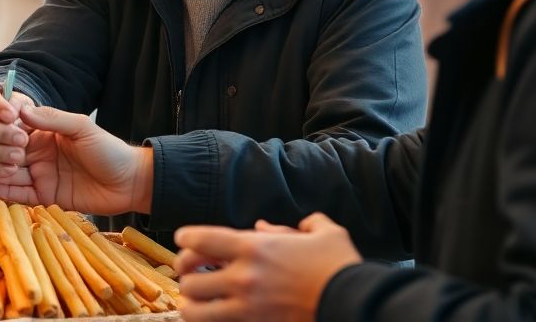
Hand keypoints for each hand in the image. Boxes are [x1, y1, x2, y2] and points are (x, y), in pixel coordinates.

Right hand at [0, 104, 152, 216]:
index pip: (14, 131)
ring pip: (8, 174)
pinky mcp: (44, 197)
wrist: (129, 182)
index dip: (1, 131)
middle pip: (6, 154)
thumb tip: (22, 110)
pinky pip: (18, 195)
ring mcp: (40, 176)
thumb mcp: (82, 128)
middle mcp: (39, 155)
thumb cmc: (109, 150)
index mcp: (45, 134)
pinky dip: (1, 192)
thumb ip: (53, 119)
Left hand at [174, 213, 361, 321]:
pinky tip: (212, 317)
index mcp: (255, 248)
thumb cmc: (339, 265)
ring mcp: (247, 308)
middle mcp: (244, 278)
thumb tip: (265, 226)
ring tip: (195, 301)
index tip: (183, 239)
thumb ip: (296, 223)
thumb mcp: (323, 233)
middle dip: (186, 275)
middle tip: (191, 273)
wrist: (353, 302)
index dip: (185, 238)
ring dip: (191, 304)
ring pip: (194, 311)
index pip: (200, 239)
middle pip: (190, 279)